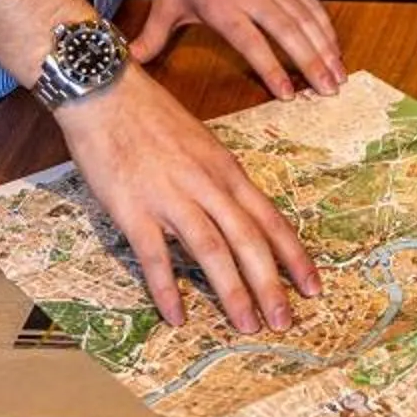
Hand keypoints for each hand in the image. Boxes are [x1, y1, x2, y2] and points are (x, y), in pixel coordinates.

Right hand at [56, 64, 320, 334]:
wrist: (103, 91)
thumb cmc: (150, 116)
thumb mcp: (200, 144)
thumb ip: (219, 180)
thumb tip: (239, 215)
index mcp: (226, 170)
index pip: (270, 218)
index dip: (294, 255)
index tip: (313, 286)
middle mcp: (206, 185)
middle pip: (249, 240)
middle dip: (271, 284)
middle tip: (285, 322)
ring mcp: (170, 197)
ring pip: (212, 250)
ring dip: (232, 291)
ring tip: (246, 326)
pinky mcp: (133, 208)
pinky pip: (154, 255)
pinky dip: (166, 288)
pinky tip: (176, 316)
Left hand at [132, 0, 344, 99]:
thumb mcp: (166, 0)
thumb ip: (151, 37)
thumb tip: (128, 62)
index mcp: (225, 7)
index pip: (253, 44)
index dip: (272, 69)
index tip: (289, 94)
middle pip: (291, 35)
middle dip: (313, 65)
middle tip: (330, 90)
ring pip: (307, 20)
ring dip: (326, 48)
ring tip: (340, 74)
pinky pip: (310, 3)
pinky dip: (325, 24)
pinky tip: (333, 42)